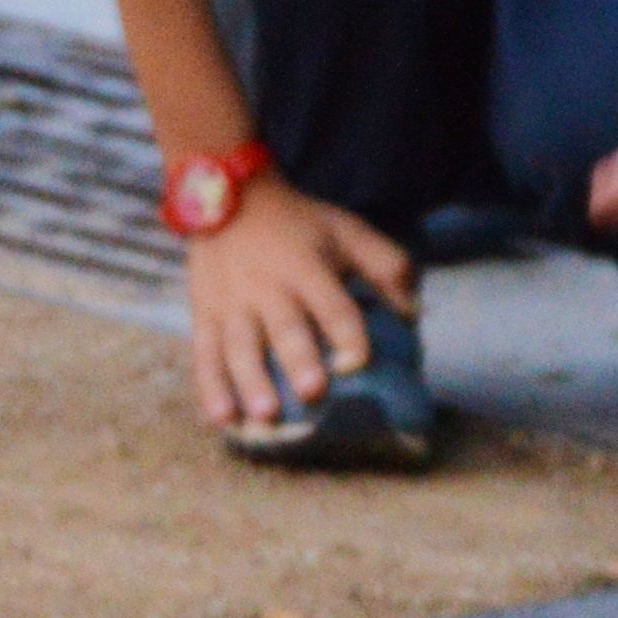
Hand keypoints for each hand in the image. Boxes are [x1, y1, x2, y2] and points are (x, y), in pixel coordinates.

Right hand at [183, 174, 411, 429]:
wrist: (227, 199)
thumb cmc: (298, 225)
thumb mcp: (346, 231)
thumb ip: (386, 266)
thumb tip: (413, 313)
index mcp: (307, 268)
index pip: (332, 304)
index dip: (347, 333)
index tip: (358, 362)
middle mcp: (268, 288)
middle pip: (285, 328)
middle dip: (298, 361)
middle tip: (312, 393)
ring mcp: (232, 304)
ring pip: (240, 347)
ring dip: (251, 382)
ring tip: (265, 414)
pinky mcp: (204, 316)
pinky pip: (205, 355)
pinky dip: (211, 388)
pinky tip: (222, 419)